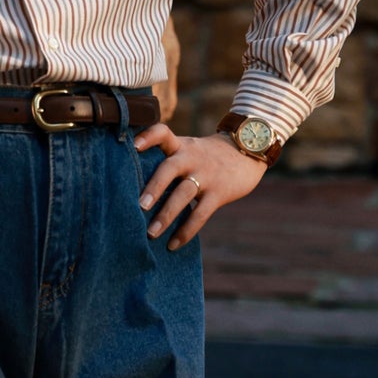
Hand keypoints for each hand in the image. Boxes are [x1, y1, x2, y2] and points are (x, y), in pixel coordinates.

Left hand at [132, 125, 266, 247]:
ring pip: (184, 194)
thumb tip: (131, 185)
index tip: (133, 146)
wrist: (246, 152)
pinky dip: (186, 230)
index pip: (163, 133)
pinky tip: (172, 244)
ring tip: (151, 233)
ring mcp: (206, 175)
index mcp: (180, 146)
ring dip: (166, 214)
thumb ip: (167, 159)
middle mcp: (191, 158)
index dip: (148, 137)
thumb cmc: (206, 156)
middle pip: (170, 168)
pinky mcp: (219, 193)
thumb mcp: (188, 148)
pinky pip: (200, 214)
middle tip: (139, 205)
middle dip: (154, 187)